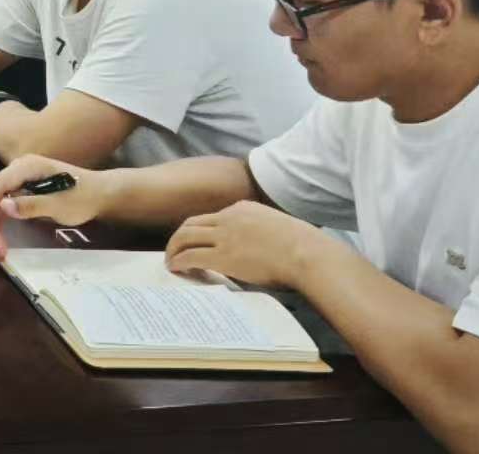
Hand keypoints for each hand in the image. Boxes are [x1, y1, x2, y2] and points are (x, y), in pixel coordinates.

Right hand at [0, 155, 104, 256]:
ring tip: (0, 247)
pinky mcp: (24, 189)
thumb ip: (31, 205)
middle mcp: (19, 169)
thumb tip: (3, 207)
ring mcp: (21, 179)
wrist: (100, 194)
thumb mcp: (59, 205)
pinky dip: (3, 221)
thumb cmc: (83, 197)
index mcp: (26, 166)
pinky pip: (6, 204)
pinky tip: (4, 238)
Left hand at [165, 200, 325, 288]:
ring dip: (173, 249)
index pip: (212, 217)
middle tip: (173, 250)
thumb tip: (257, 249)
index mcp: (243, 208)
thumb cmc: (303, 247)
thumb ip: (261, 232)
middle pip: (191, 223)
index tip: (195, 242)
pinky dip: (179, 262)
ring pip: (185, 237)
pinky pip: (191, 256)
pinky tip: (176, 269)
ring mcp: (225, 236)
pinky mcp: (223, 256)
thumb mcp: (277, 228)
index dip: (200, 230)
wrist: (308, 254)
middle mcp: (229, 218)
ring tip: (170, 261)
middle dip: (179, 237)